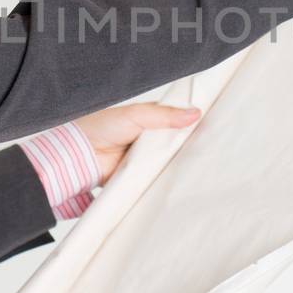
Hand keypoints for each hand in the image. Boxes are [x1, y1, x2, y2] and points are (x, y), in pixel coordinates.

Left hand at [74, 102, 201, 183]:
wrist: (80, 155)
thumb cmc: (102, 127)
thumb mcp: (136, 115)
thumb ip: (164, 114)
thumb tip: (195, 113)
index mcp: (150, 121)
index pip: (177, 121)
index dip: (192, 123)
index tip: (212, 125)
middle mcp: (150, 140)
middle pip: (177, 143)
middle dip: (190, 146)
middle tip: (211, 147)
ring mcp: (146, 160)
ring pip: (171, 162)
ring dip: (179, 163)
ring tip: (202, 164)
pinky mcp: (141, 178)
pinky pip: (159, 179)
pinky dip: (167, 179)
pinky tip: (182, 179)